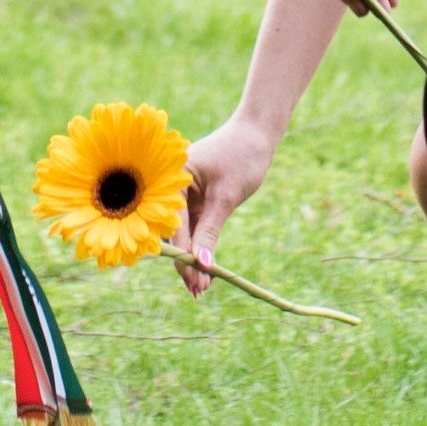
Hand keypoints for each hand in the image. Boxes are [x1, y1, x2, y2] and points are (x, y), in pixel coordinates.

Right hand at [176, 114, 277, 291]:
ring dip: (192, 258)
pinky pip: (193, 228)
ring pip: (183, 234)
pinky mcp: (195, 200)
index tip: (194, 282)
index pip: (172, 226)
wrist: (256, 134)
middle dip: (185, 262)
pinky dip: (199, 246)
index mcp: (170, 179)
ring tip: (201, 288)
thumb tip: (202, 265)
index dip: (183, 257)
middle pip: (173, 233)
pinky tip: (205, 270)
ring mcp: (182, 194)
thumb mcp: (226, 197)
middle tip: (198, 291)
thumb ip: (210, 230)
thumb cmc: (241, 156)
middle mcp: (170, 187)